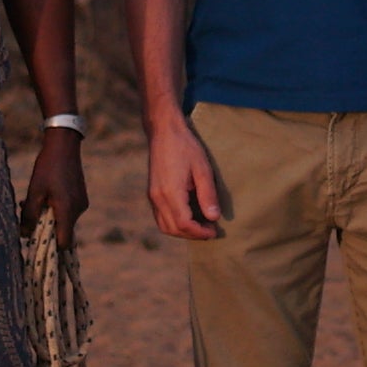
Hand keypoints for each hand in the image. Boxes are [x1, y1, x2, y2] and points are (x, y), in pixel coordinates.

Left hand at [21, 126, 87, 249]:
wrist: (64, 145)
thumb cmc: (47, 167)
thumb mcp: (34, 191)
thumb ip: (28, 215)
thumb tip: (24, 235)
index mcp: (67, 210)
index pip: (64, 243)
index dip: (51, 246)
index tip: (36, 240)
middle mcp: (78, 210)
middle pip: (63, 231)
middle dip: (45, 227)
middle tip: (28, 213)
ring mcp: (82, 203)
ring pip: (64, 220)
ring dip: (49, 216)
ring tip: (34, 200)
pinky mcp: (81, 197)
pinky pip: (68, 211)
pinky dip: (56, 209)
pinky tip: (46, 195)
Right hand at [146, 115, 222, 239]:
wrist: (164, 131)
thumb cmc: (185, 146)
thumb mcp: (202, 169)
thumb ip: (207, 194)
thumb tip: (213, 217)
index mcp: (170, 192)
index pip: (184, 224)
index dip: (200, 232)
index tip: (215, 230)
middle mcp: (157, 197)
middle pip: (173, 229)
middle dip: (192, 235)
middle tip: (210, 230)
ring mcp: (152, 196)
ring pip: (164, 226)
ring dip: (182, 231)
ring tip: (201, 226)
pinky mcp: (152, 193)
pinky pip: (161, 217)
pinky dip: (174, 223)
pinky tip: (189, 216)